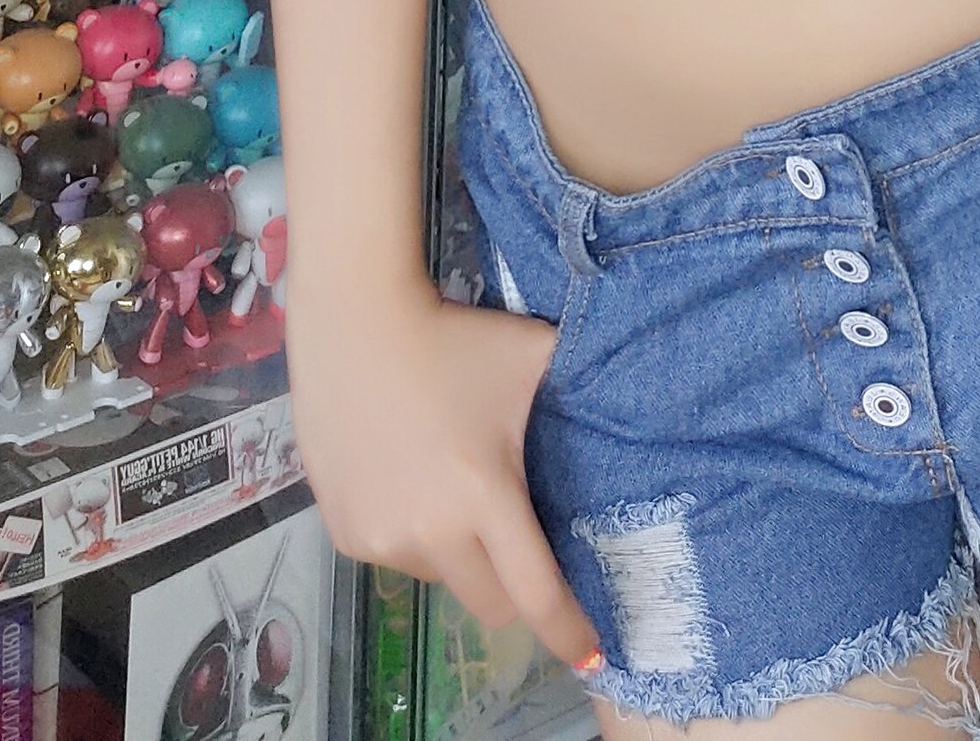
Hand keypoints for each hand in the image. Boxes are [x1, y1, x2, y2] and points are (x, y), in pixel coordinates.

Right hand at [287, 289, 600, 671]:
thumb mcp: (534, 356)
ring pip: (441, 578)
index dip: (568, 631)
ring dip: (458, 554)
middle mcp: (431, 533)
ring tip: (451, 485)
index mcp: (486, 496)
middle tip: (516, 539)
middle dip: (514, 587)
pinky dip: (414, 536)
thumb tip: (632, 405)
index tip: (593, 657)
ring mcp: (382, 540)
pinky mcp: (347, 534)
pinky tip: (408, 479)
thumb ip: (581, 389)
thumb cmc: (456, 340)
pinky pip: (397, 557)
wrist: (356, 323)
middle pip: (491, 603)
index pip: (536, 593)